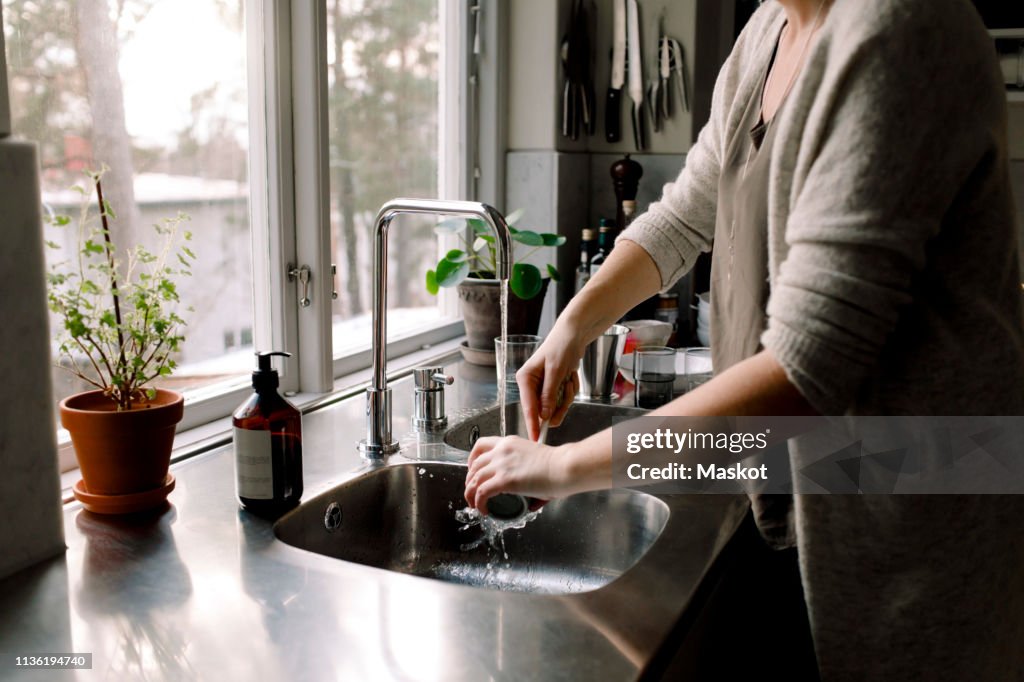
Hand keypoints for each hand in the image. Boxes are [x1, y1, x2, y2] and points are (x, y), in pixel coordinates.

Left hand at [464, 436, 570, 511]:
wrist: (564, 467)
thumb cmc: (558, 465)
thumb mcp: (537, 462)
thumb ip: (530, 477)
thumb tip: (532, 504)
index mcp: (509, 442)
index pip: (481, 445)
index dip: (472, 460)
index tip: (473, 471)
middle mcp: (502, 451)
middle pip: (474, 464)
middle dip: (470, 480)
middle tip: (473, 492)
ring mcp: (501, 465)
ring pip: (474, 479)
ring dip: (471, 493)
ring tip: (475, 504)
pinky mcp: (504, 480)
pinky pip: (482, 492)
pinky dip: (479, 502)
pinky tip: (483, 509)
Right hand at [516, 326, 584, 440]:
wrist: (574, 335)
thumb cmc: (561, 347)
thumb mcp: (555, 371)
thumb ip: (549, 394)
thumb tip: (543, 416)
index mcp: (525, 379)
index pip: (528, 407)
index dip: (533, 423)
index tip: (535, 438)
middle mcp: (531, 385)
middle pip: (544, 410)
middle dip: (559, 403)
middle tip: (567, 388)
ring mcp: (543, 388)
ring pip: (555, 407)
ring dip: (567, 395)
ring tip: (569, 377)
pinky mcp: (553, 388)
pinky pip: (563, 400)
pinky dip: (570, 390)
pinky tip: (571, 376)